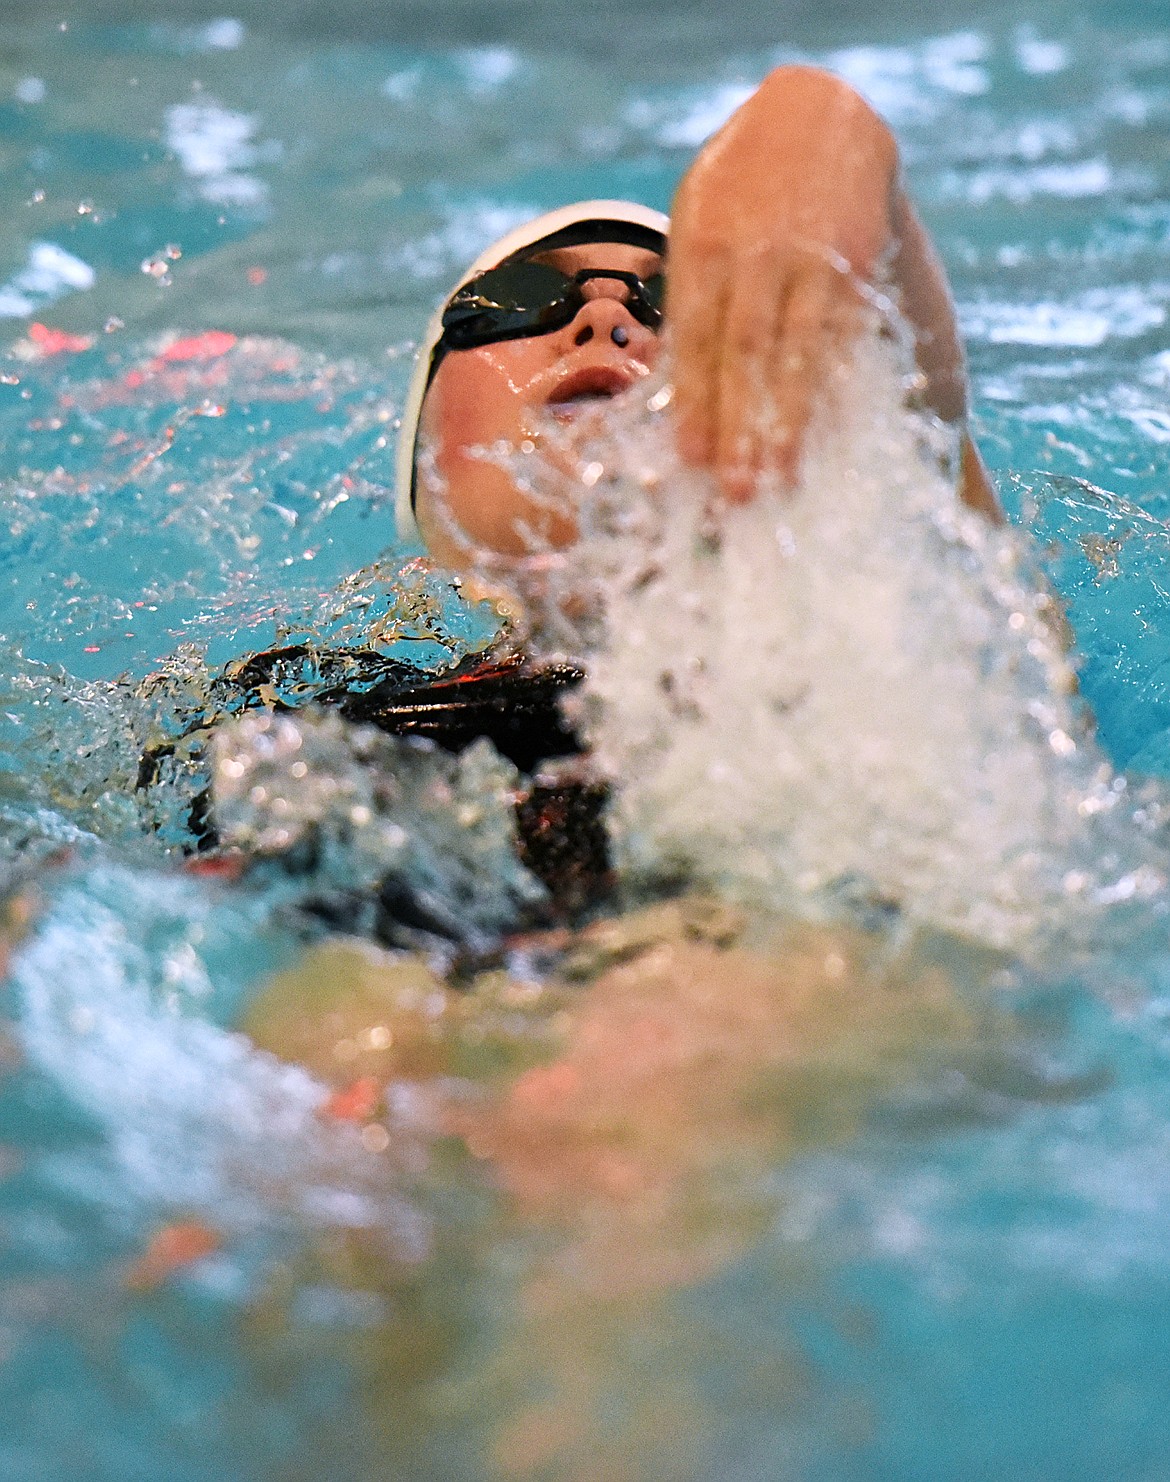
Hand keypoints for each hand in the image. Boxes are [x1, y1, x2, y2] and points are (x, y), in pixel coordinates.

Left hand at [668, 66, 899, 501]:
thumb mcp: (700, 229)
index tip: (691, 462)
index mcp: (702, 249)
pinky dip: (838, 386)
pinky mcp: (855, 257)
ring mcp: (808, 255)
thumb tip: (680, 394)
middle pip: (743, 355)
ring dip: (788, 421)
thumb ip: (694, 306)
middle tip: (735, 493)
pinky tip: (837, 431)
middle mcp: (753, 253)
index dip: (695, 403)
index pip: (697, 341)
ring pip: (796, 350)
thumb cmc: (742, 192)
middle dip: (738, 427)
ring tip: (781, 478)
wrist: (815, 112)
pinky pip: (844, 334)